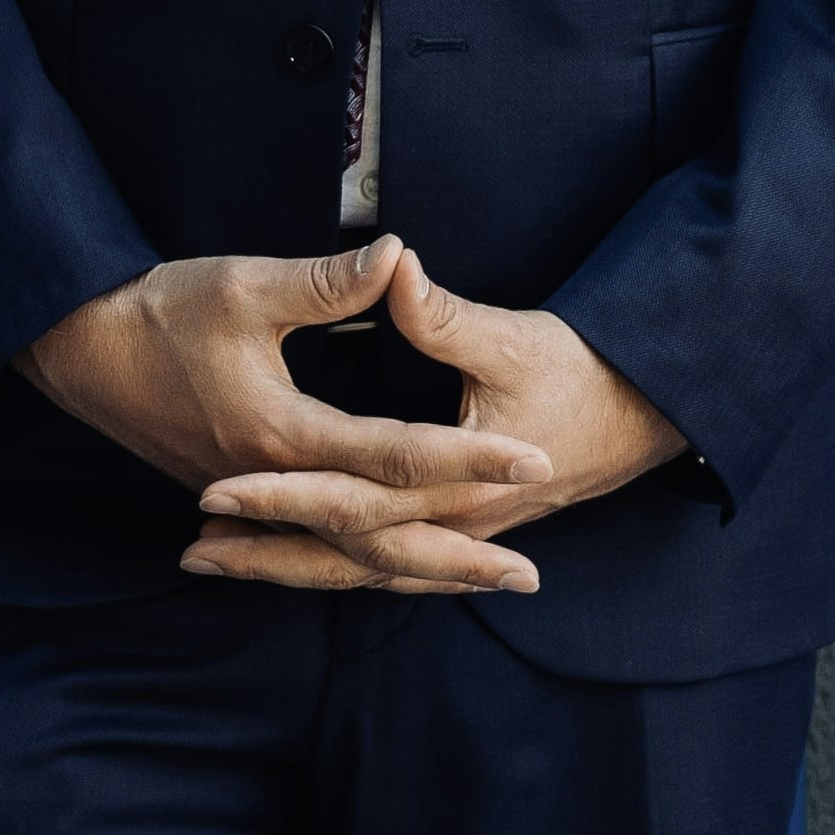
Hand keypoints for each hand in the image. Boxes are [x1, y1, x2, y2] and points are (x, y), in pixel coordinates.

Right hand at [23, 238, 556, 588]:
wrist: (79, 352)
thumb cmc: (158, 311)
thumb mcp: (244, 285)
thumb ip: (327, 282)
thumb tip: (399, 255)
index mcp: (284, 432)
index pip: (398, 455)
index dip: (471, 457)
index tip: (535, 459)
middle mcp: (274, 483)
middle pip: (382, 539)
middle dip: (458, 560)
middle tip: (530, 577)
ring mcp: (255, 499)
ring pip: (348, 558)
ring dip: (419, 574)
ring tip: (483, 587)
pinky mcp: (243, 499)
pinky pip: (316, 551)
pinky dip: (363, 566)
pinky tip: (395, 571)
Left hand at [185, 240, 684, 599]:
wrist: (642, 416)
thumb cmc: (581, 373)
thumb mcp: (512, 336)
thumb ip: (440, 312)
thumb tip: (390, 261)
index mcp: (456, 482)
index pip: (352, 496)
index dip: (282, 493)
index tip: (218, 487)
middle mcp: (450, 524)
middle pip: (342, 554)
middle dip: (265, 552)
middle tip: (191, 548)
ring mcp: (454, 537)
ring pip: (356, 573)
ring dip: (285, 568)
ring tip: (210, 562)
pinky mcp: (455, 533)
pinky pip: (379, 569)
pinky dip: (327, 568)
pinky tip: (284, 563)